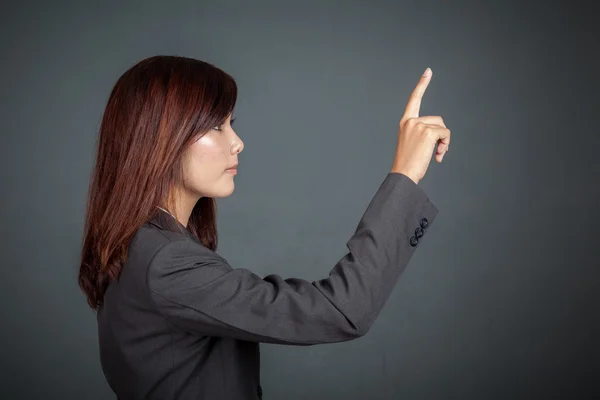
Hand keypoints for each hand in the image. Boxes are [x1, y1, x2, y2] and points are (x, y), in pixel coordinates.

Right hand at [391, 67, 450, 183]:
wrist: (403, 174)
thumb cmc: (408, 163)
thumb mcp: (412, 143)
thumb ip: (423, 132)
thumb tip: (441, 135)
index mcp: (405, 122)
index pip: (414, 99)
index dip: (422, 85)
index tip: (428, 71)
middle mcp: (411, 121)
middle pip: (437, 119)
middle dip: (441, 135)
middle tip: (436, 152)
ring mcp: (418, 125)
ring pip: (443, 127)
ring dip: (444, 142)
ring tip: (436, 155)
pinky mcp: (427, 132)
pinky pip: (445, 134)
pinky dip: (446, 145)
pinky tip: (438, 156)